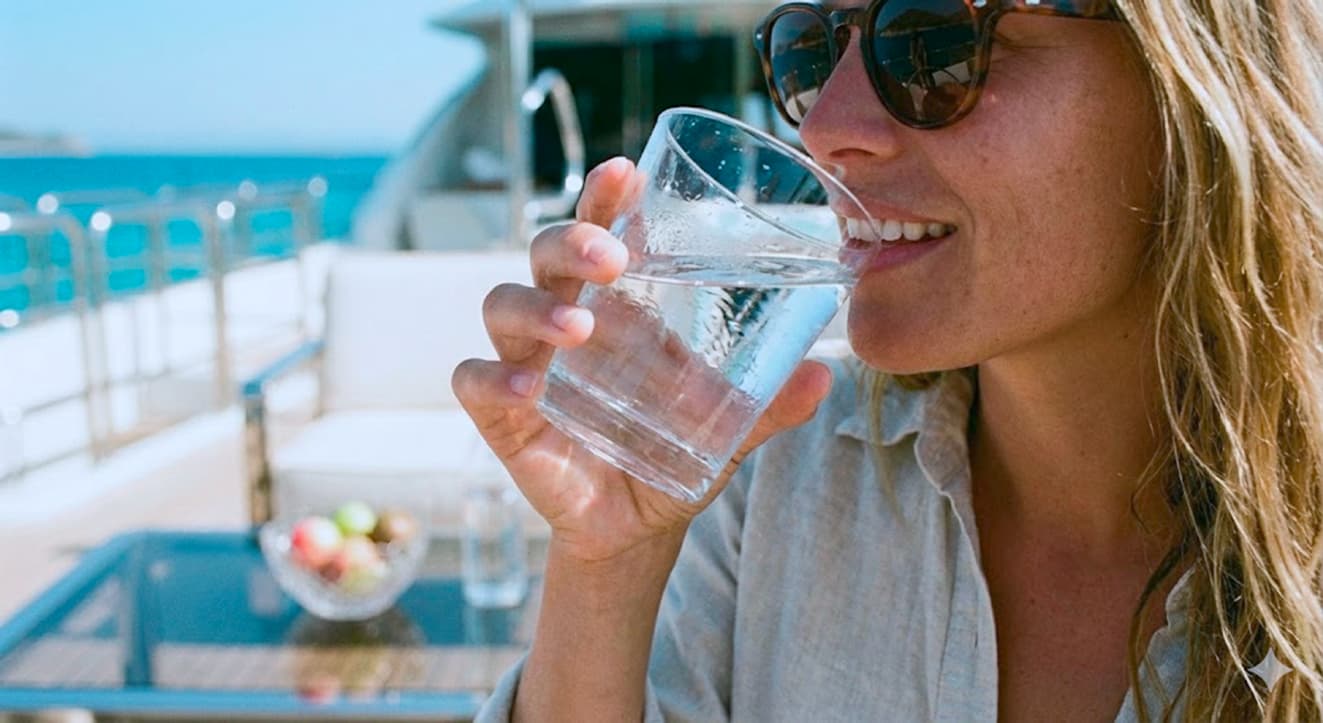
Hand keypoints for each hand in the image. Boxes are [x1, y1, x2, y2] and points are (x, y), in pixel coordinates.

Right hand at [451, 157, 833, 563]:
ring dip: (535, 307)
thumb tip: (825, 376)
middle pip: (545, 254)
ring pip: (502, 304)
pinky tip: (526, 388)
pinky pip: (475, 381)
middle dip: (571, 241)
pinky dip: (492, 378)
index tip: (624, 172)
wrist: (636, 525)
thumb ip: (769, 403)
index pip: (602, 231)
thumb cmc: (672, 452)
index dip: (605, 197)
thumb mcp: (727, 428)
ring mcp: (528, 362)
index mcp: (618, 304)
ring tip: (577, 328)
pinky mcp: (503, 413)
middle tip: (610, 258)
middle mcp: (565, 318)